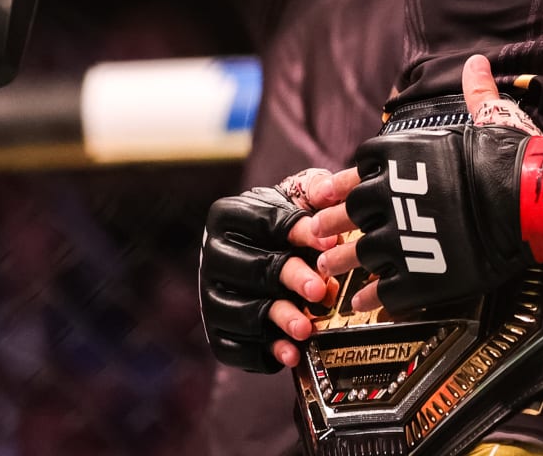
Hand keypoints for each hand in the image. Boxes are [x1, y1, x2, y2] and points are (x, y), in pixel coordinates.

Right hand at [199, 168, 355, 372]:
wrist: (262, 252)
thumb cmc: (284, 224)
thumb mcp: (299, 195)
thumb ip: (316, 189)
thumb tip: (331, 192)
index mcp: (228, 215)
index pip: (265, 222)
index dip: (299, 233)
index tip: (329, 244)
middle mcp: (214, 254)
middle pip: (253, 269)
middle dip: (290, 279)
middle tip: (319, 289)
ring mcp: (211, 294)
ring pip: (243, 312)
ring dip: (278, 320)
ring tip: (306, 327)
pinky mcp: (216, 329)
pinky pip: (234, 346)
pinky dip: (263, 352)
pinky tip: (290, 353)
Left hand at [315, 56, 542, 313]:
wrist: (527, 202)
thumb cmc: (509, 157)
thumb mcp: (491, 117)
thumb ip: (475, 93)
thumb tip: (476, 63)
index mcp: (402, 157)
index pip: (362, 165)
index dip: (345, 179)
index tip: (328, 190)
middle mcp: (392, 195)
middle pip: (351, 210)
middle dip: (331, 223)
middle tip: (316, 233)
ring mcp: (402, 238)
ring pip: (360, 253)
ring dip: (341, 262)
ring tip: (326, 270)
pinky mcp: (419, 275)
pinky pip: (386, 290)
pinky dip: (371, 298)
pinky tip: (363, 303)